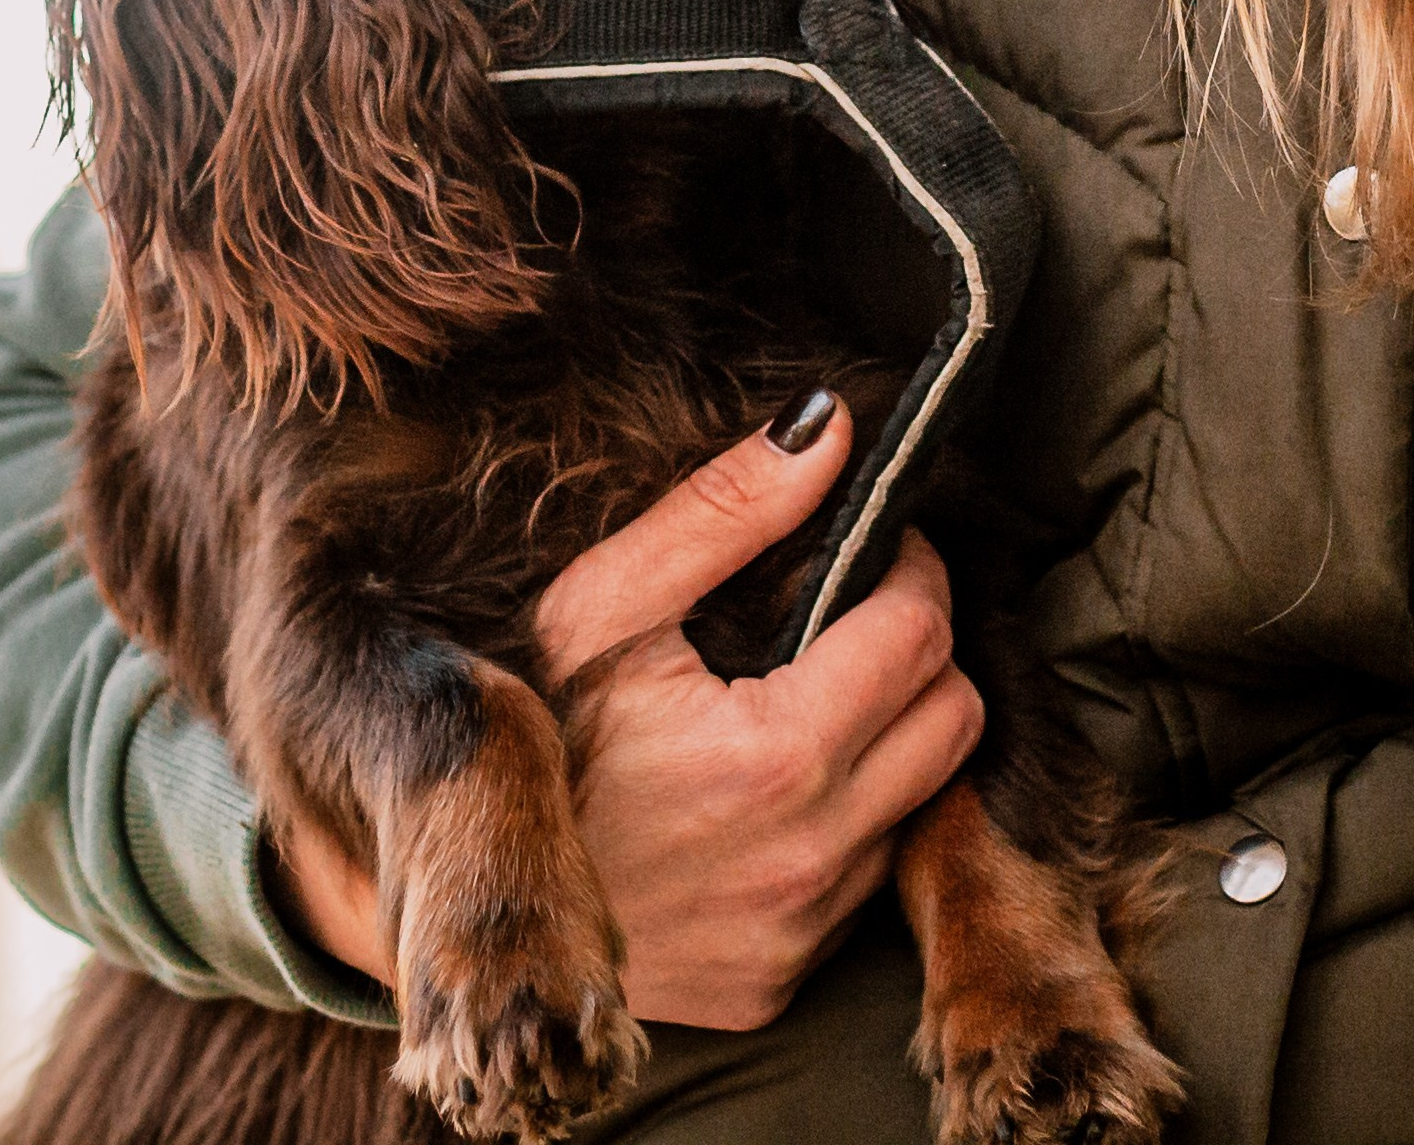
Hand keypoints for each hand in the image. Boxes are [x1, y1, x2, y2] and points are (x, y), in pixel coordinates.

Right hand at [536, 400, 983, 1029]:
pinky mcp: (778, 984)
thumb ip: (724, 510)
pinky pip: (863, 882)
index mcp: (774, 756)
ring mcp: (796, 936)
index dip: (910, 568)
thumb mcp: (602, 603)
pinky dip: (846, 820)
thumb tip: (828, 429)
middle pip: (953, 721)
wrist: (460, 894)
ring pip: (921, 802)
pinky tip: (772, 787)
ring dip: (889, 736)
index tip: (874, 545)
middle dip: (920, 645)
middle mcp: (806, 860)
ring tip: (808, 694)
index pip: (921, 634)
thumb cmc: (525, 729)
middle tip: (852, 610)